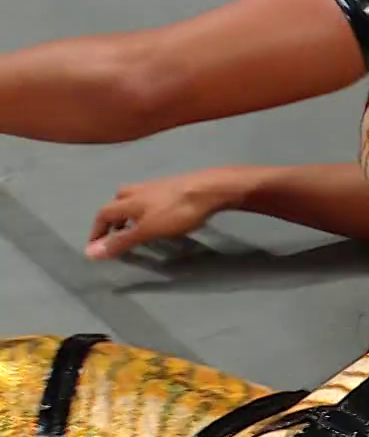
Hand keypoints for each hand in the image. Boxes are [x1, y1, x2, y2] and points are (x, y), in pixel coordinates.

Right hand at [87, 167, 240, 259]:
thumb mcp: (147, 230)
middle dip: (113, 216)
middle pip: (119, 200)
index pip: (103, 213)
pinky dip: (149, 208)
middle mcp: (141, 189)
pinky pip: (155, 196)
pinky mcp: (178, 185)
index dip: (97, 229)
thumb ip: (121, 241)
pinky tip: (162, 216)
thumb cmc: (178, 211)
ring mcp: (160, 185)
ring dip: (131, 211)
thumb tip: (88, 252)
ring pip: (137, 196)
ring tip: (137, 227)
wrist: (213, 188)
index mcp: (129, 200)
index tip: (96, 245)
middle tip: (116, 233)